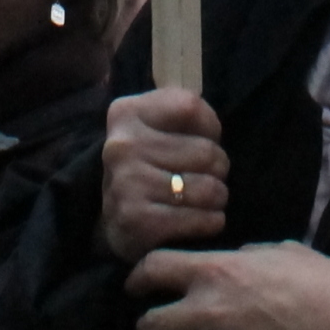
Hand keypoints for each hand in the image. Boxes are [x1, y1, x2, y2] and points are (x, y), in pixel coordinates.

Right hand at [102, 89, 229, 262]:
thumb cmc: (146, 163)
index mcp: (126, 113)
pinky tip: (210, 220)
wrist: (109, 219)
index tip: (208, 140)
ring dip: (219, 196)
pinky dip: (211, 221)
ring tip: (213, 198)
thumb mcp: (158, 124)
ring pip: (206, 187)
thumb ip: (187, 114)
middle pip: (205, 151)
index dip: (211, 127)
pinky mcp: (135, 222)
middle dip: (220, 167)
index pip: (191, 107)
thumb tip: (216, 136)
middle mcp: (121, 147)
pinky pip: (195, 219)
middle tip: (215, 176)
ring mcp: (126, 185)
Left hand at [127, 242, 329, 329]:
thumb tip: (232, 261)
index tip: (139, 280)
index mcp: (217, 271)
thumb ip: (246, 256)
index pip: (156, 267)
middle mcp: (207, 309)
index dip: (140, 273)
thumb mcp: (279, 250)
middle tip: (156, 315)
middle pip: (149, 323)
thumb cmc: (317, 279)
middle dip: (147, 320)